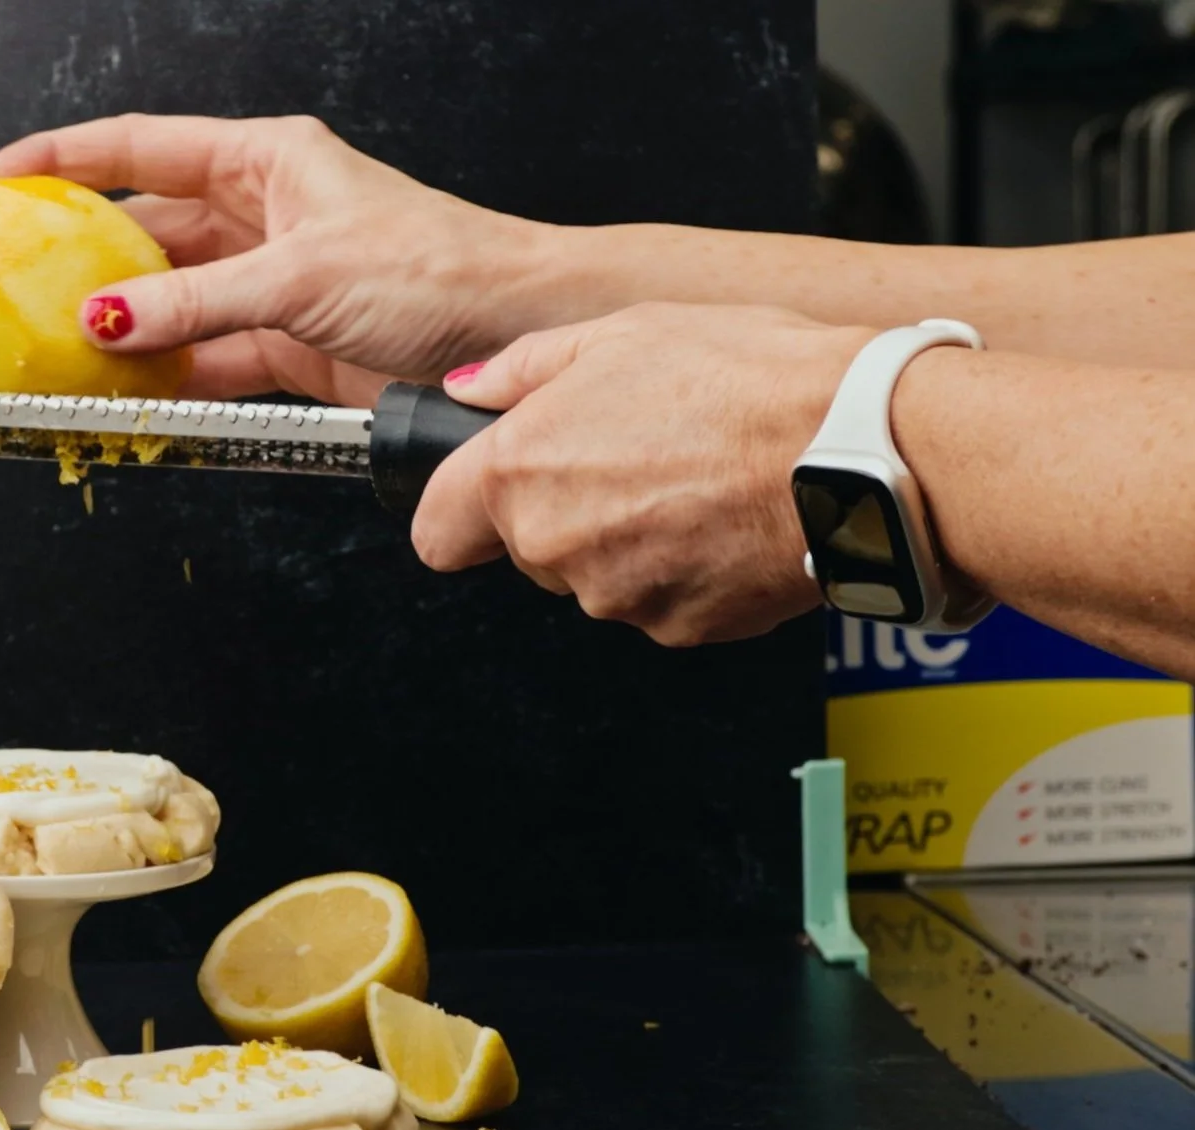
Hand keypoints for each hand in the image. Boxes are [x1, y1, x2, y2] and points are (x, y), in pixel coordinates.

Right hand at [0, 114, 552, 402]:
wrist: (516, 338)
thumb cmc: (442, 271)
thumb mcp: (301, 277)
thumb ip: (195, 303)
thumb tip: (107, 315)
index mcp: (264, 162)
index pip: (135, 149)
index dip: (55, 160)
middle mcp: (262, 216)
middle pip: (141, 232)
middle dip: (75, 261)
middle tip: (9, 289)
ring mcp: (270, 284)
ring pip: (167, 304)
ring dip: (118, 332)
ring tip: (55, 357)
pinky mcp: (287, 347)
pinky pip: (201, 360)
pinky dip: (163, 381)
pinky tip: (123, 395)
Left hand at [414, 303, 868, 645]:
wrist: (861, 445)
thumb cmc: (751, 380)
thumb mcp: (624, 332)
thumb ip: (526, 368)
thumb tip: (470, 388)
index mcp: (521, 471)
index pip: (436, 531)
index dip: (460, 510)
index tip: (486, 496)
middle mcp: (555, 545)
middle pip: (526, 549)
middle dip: (566, 510)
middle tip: (638, 454)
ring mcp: (617, 595)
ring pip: (596, 577)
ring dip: (630, 539)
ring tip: (697, 478)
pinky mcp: (680, 628)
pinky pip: (661, 601)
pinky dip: (686, 568)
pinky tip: (728, 517)